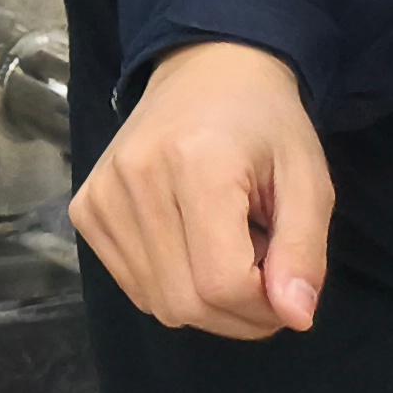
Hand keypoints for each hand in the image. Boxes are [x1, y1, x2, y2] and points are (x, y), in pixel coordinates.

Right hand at [71, 40, 333, 340]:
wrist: (204, 73)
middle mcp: (134, 179)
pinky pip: (134, 286)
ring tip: (227, 251)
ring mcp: (99, 195)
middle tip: (266, 278)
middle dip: (238, 314)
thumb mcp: (308, 180)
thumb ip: (304, 251)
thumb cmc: (265, 125)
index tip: (288, 287)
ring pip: (157, 302)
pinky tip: (192, 248)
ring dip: (206, 300)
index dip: (265, 308)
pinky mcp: (84, 209)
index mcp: (195, 164)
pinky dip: (172, 287)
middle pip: (185, 301)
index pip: (222, 282)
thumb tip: (296, 319)